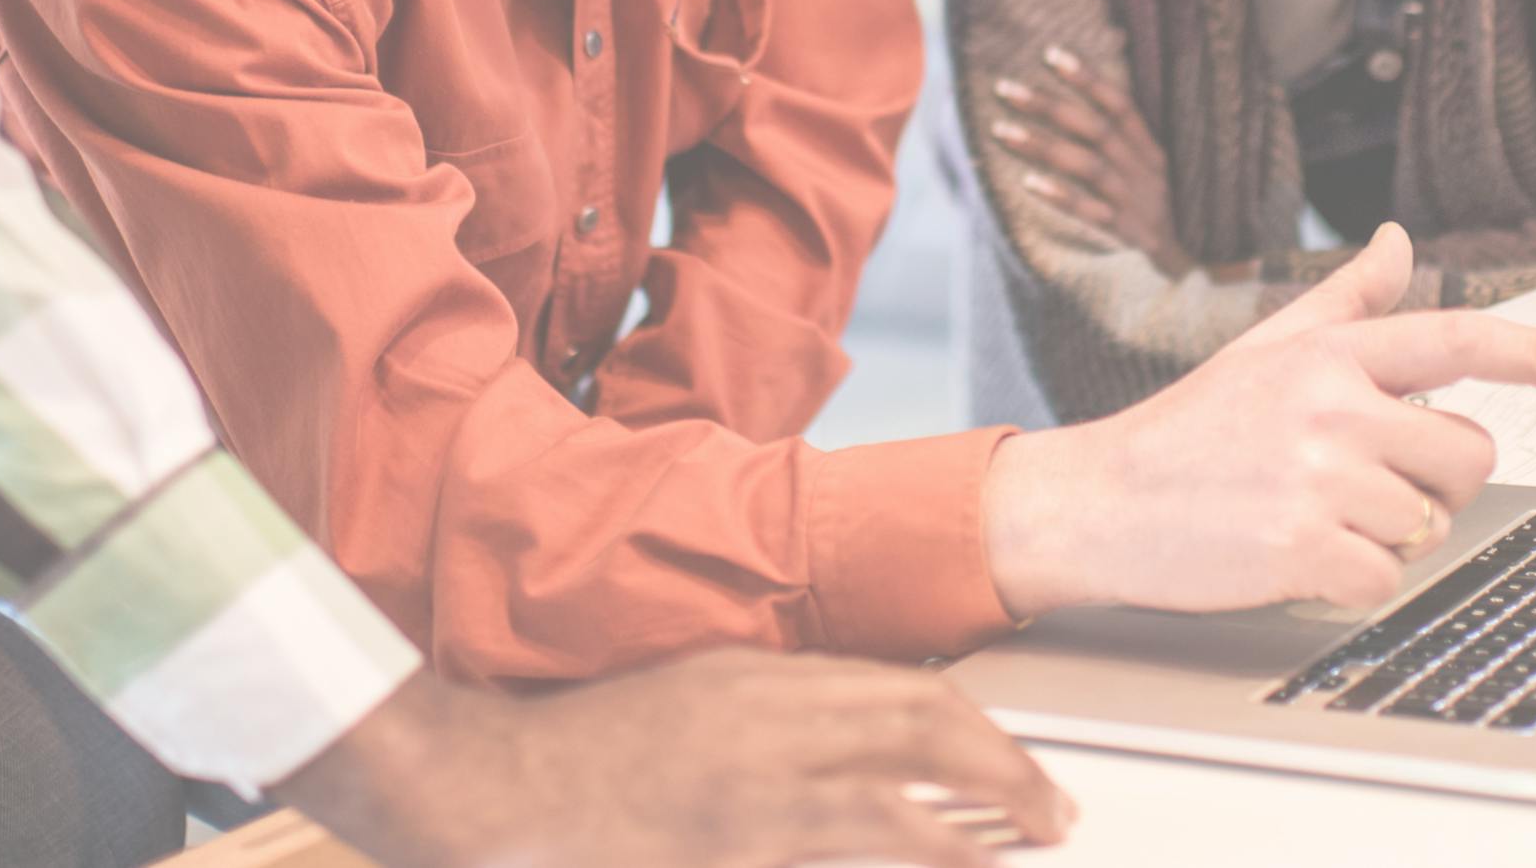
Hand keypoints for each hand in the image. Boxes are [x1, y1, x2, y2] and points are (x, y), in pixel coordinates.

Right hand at [273, 657, 1070, 867]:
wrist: (485, 783)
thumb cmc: (587, 745)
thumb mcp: (700, 693)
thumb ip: (787, 711)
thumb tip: (880, 740)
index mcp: (759, 685)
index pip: (907, 695)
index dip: (984, 739)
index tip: (1025, 779)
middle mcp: (761, 734)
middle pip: (916, 739)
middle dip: (1003, 778)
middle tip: (1050, 817)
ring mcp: (740, 806)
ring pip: (884, 814)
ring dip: (963, 834)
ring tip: (1016, 844)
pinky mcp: (720, 854)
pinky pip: (827, 863)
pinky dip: (891, 862)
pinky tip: (931, 866)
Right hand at [978, 224, 1535, 618]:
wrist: (1098, 500)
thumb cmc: (1189, 429)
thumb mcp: (1267, 350)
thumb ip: (1346, 300)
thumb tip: (1398, 241)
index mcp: (1329, 353)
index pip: (1457, 339)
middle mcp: (1330, 404)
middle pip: (1466, 455)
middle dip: (1431, 483)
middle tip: (1352, 483)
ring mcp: (1316, 475)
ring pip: (1428, 525)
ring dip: (1383, 536)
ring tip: (1306, 514)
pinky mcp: (1301, 545)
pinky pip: (1386, 580)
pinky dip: (1350, 583)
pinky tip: (1293, 555)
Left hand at [990, 46, 1198, 274]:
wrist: (1187, 271)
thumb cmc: (1155, 213)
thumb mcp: (1150, 172)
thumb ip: (1123, 139)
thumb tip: (1086, 95)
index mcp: (1151, 151)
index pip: (1121, 105)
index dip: (1088, 79)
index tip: (1050, 55)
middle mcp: (1145, 172)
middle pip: (1096, 129)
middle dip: (1049, 105)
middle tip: (1005, 88)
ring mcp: (1136, 203)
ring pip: (1089, 166)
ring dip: (1044, 145)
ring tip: (1001, 130)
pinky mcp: (1126, 236)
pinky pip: (1091, 213)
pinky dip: (1060, 196)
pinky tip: (1027, 182)